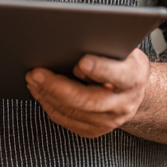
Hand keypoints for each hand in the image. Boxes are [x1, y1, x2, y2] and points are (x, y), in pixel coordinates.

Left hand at [25, 48, 149, 138]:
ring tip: (33, 79)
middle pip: (88, 100)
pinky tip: (40, 92)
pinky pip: (67, 120)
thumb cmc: (123, 62)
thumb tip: (80, 36)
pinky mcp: (95, 130)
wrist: (133, 90)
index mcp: (134, 78)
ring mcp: (109, 121)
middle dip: (58, 86)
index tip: (81, 62)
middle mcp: (123, 104)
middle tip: (37, 73)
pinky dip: (50, 106)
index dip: (100, 69)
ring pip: (73, 111)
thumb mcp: (123, 48)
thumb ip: (106, 45)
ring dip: (48, 95)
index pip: (117, 75)